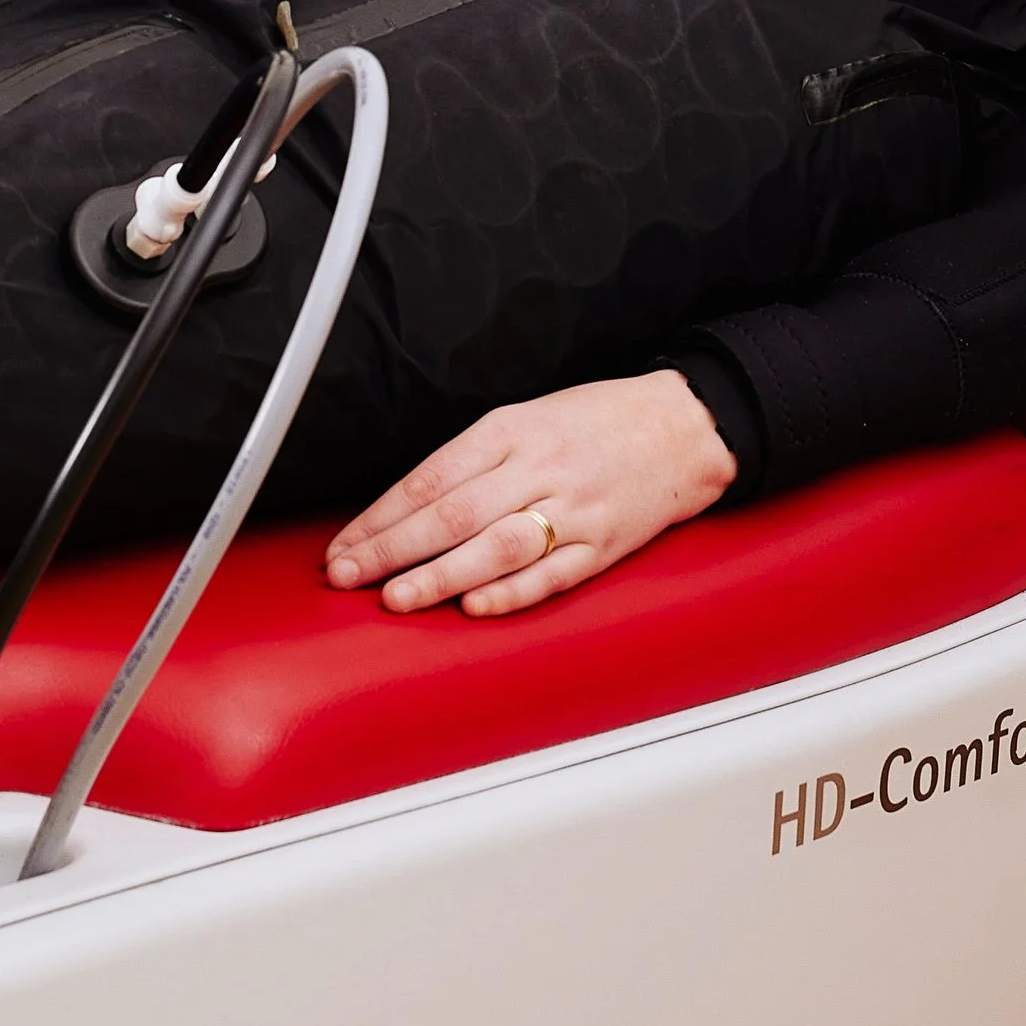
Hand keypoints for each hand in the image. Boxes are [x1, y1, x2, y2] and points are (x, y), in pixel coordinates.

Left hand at [324, 372, 736, 617]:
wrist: (682, 427)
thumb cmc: (596, 422)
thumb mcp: (527, 418)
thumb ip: (472, 460)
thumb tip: (406, 509)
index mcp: (511, 430)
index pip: (431, 478)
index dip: (380, 516)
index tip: (343, 545)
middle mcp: (539, 467)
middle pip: (454, 513)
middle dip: (392, 548)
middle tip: (347, 575)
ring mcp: (574, 508)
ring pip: (497, 546)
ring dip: (441, 576)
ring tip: (397, 598)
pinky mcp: (603, 544)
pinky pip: (552, 574)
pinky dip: (511, 593)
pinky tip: (475, 607)